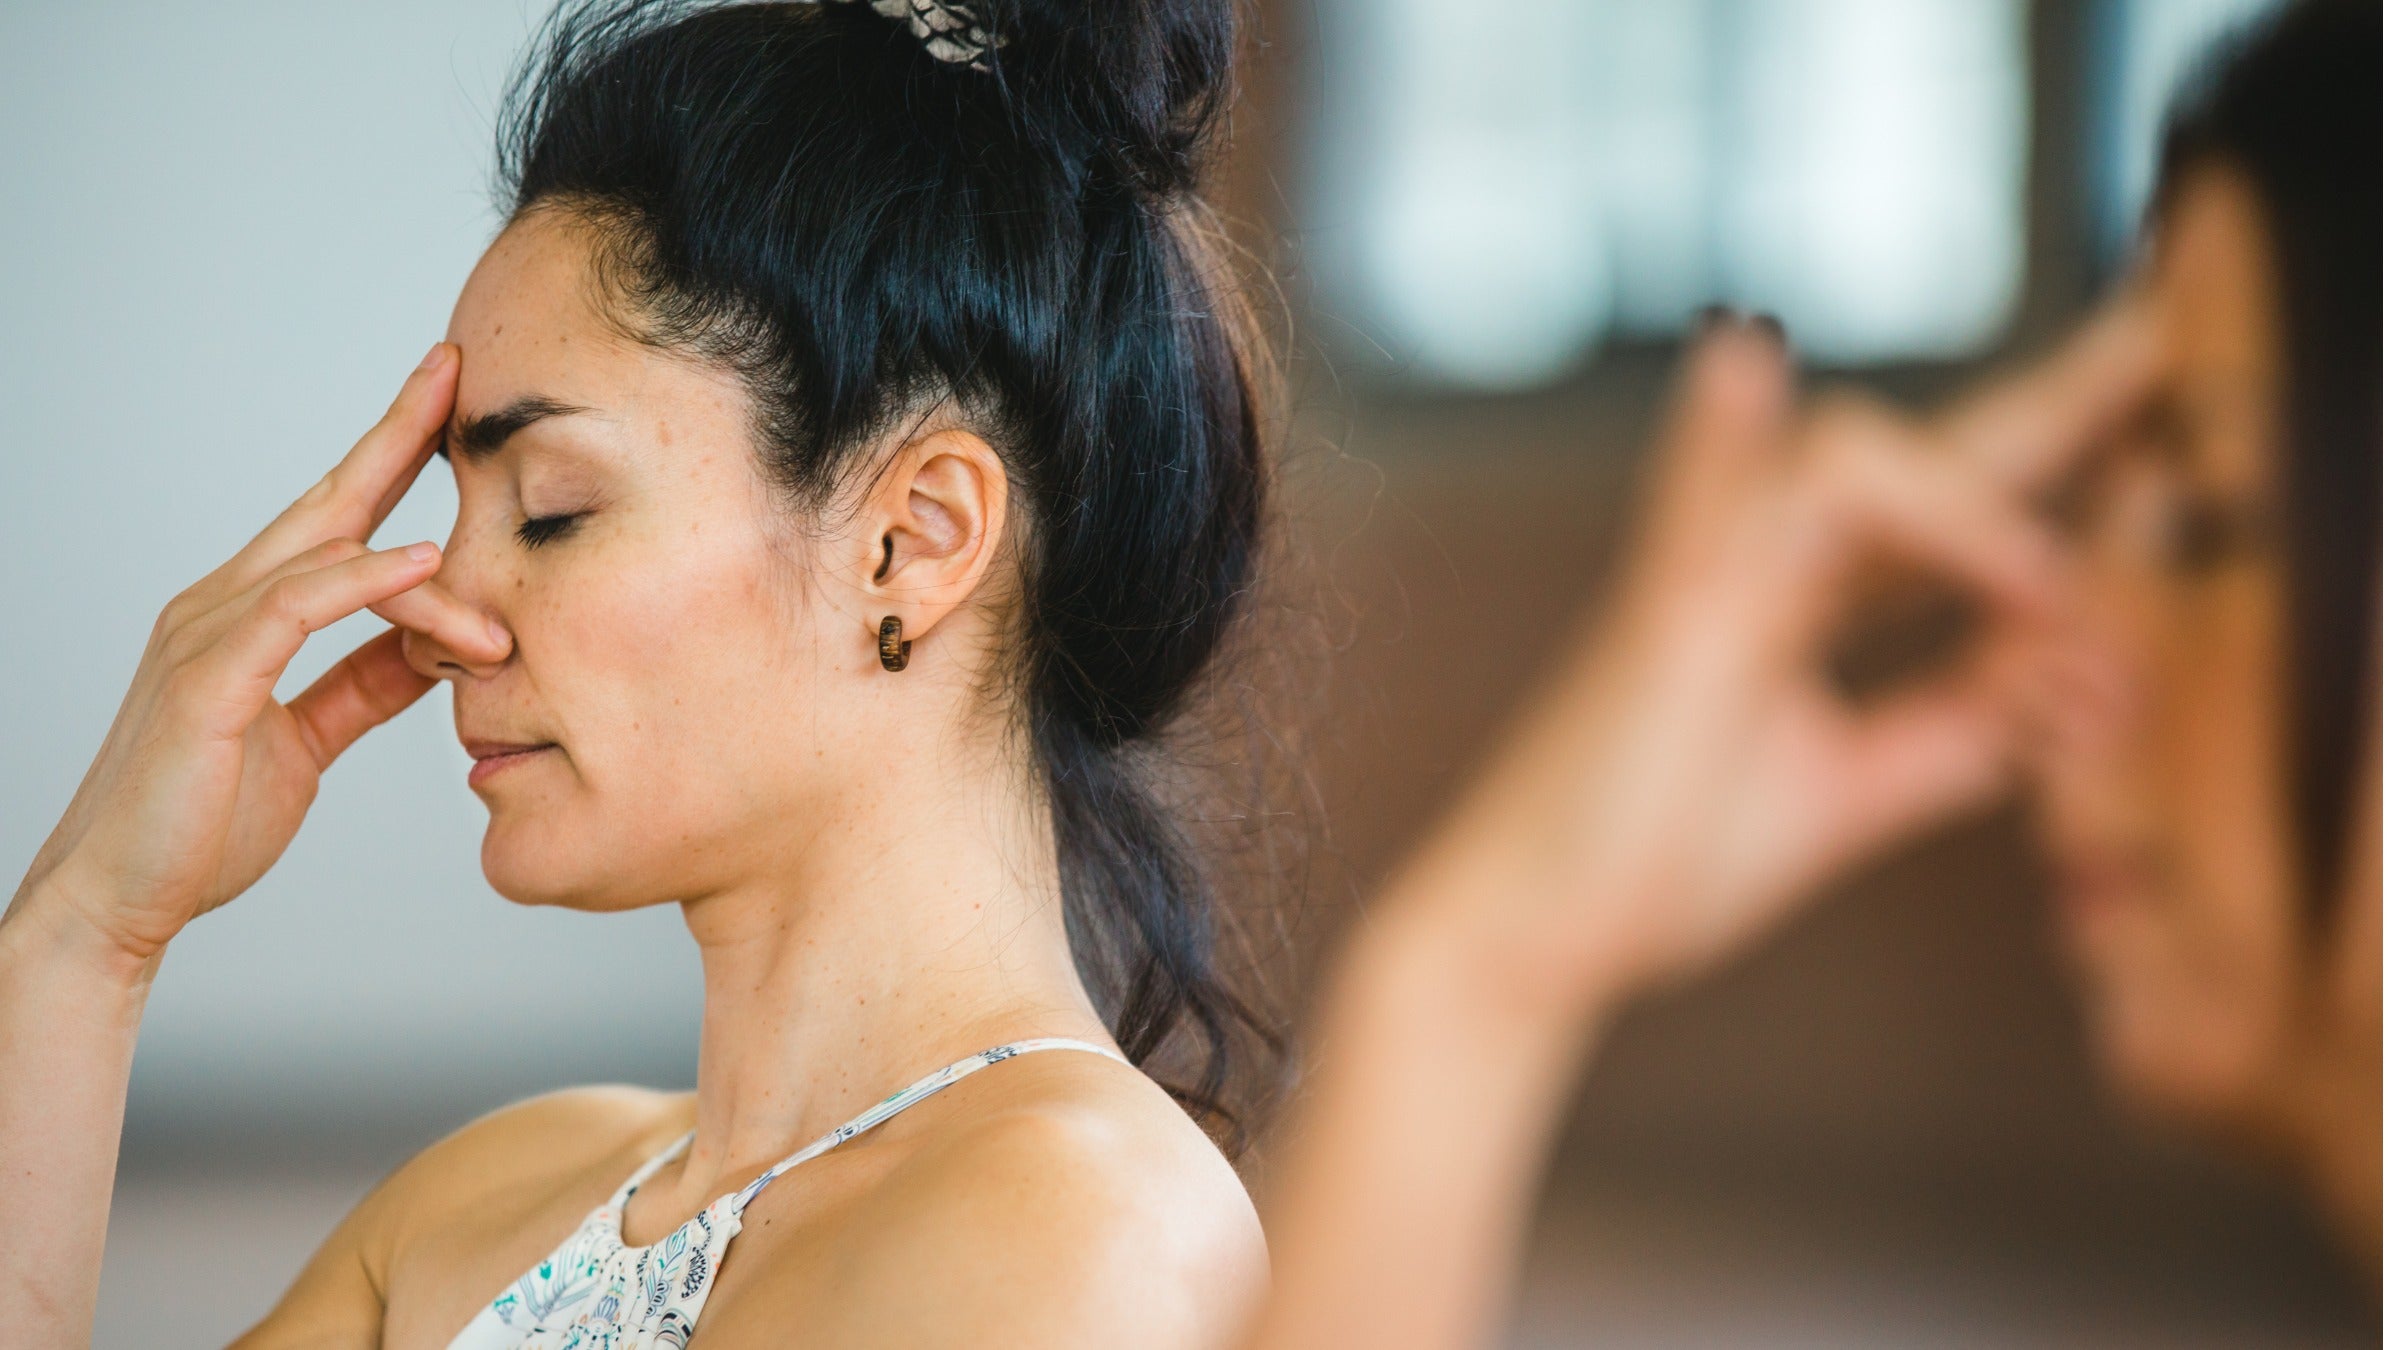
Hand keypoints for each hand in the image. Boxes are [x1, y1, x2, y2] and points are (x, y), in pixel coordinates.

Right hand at [10, 343, 507, 966]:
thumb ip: (364, 686)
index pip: (335, 519)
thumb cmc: (202, 821)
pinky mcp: (207, 677)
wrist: (121, 898)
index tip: (452, 407)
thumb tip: (435, 649)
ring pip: (329, 556)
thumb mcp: (310, 740)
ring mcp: (206, 633)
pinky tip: (424, 566)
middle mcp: (222, 605)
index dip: (393, 457)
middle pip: (328, 499)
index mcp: (247, 615)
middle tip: (459, 371)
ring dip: (428, 573)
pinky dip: (366, 580)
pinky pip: (298, 606)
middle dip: (398, 433)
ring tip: (500, 611)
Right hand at [1399, 308, 2160, 1015]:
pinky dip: (1910, 512)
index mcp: (1800, 607)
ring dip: (1982, 496)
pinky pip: (1775, 507)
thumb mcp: (1844, 797)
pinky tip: (2000, 552)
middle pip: (1925, 450)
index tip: (2156, 433)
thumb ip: (1951, 737)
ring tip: (2060, 586)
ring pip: (1859, 455)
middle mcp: (1762, 567)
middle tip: (2163, 321)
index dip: (2052, 460)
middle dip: (2055, 395)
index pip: (1947, 510)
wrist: (1536, 933)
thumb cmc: (1655, 860)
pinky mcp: (1675, 613)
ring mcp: (1713, 577)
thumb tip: (2082, 687)